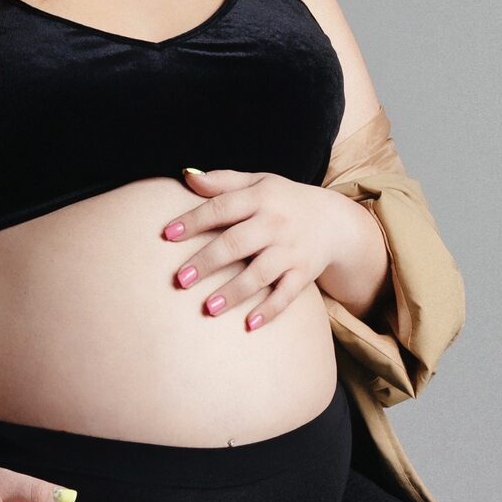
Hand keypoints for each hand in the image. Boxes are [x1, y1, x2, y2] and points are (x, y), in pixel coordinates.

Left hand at [160, 168, 370, 329]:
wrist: (334, 221)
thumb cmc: (284, 201)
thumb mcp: (258, 182)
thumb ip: (223, 181)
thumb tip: (186, 176)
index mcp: (261, 198)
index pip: (222, 208)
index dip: (194, 221)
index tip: (167, 235)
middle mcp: (276, 224)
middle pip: (237, 243)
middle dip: (208, 261)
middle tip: (181, 279)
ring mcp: (291, 251)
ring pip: (260, 273)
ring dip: (234, 291)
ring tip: (209, 308)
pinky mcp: (304, 274)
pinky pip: (287, 295)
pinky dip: (270, 310)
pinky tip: (249, 325)